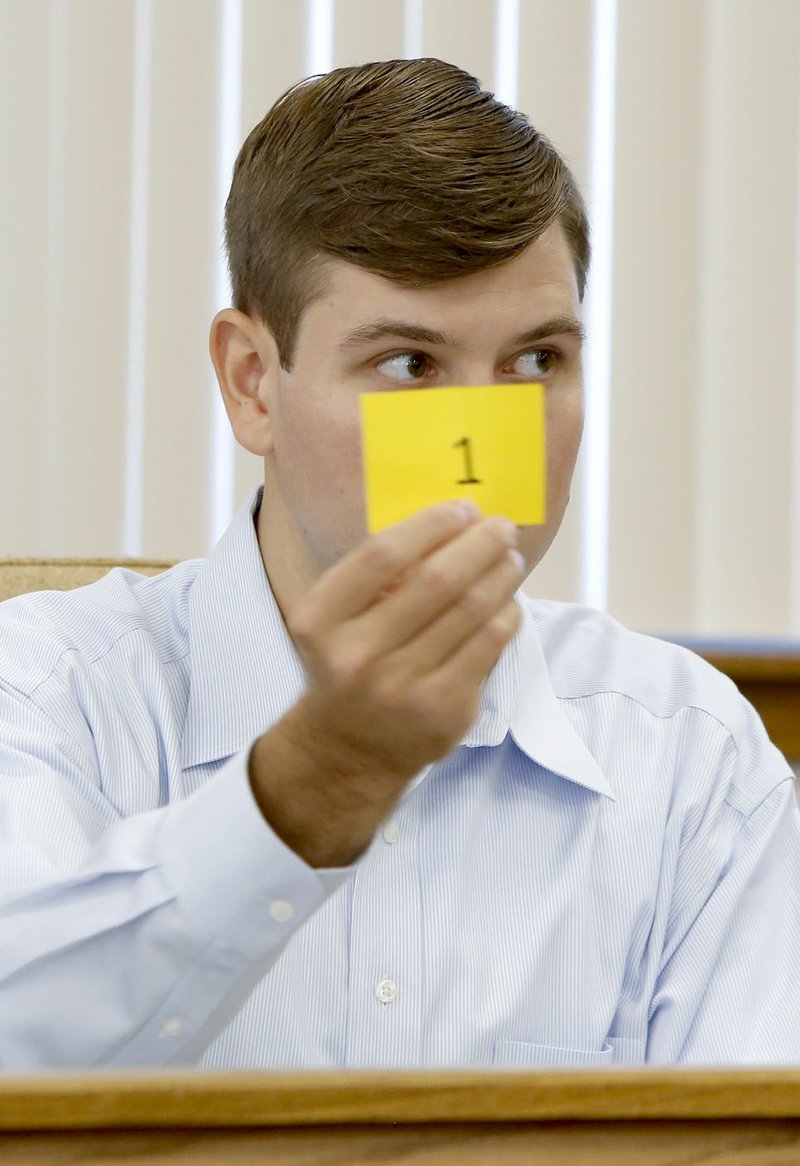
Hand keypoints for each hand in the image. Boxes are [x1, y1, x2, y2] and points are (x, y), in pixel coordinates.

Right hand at [249, 501, 524, 865]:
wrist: (349, 747)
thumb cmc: (350, 661)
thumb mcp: (337, 618)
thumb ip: (377, 576)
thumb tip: (450, 523)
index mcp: (320, 621)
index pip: (383, 555)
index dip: (431, 525)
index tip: (462, 509)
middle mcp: (357, 656)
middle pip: (436, 581)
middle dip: (479, 545)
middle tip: (501, 527)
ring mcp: (402, 688)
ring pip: (471, 612)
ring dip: (499, 575)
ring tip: (510, 558)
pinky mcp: (443, 710)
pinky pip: (489, 646)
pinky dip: (505, 614)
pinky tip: (506, 601)